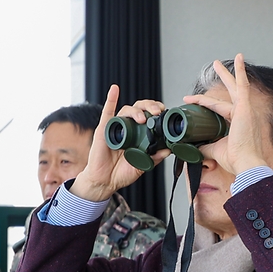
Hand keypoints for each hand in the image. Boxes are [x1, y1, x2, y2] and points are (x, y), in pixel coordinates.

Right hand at [71, 86, 171, 201]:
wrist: (105, 181)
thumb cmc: (121, 172)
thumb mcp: (143, 164)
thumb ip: (155, 157)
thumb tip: (169, 149)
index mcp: (137, 134)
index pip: (148, 115)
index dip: (156, 110)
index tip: (164, 111)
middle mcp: (127, 128)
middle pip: (139, 109)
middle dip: (149, 106)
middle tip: (157, 112)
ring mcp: (115, 128)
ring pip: (126, 110)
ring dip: (136, 110)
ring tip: (143, 118)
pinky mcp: (103, 130)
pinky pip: (107, 112)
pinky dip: (111, 99)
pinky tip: (115, 89)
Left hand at [182, 53, 269, 175]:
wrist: (246, 164)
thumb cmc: (237, 160)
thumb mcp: (215, 151)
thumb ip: (205, 146)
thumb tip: (193, 146)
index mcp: (239, 124)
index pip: (219, 109)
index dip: (205, 104)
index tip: (191, 101)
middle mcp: (245, 115)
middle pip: (231, 92)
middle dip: (223, 78)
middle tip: (216, 65)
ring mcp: (246, 111)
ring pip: (234, 87)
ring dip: (227, 73)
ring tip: (219, 61)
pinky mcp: (245, 109)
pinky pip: (242, 86)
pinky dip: (241, 72)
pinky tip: (238, 59)